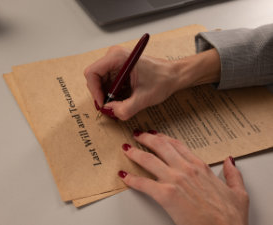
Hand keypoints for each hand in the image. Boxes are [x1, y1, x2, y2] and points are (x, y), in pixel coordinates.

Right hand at [84, 46, 219, 119]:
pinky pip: (108, 82)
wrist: (174, 75)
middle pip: (94, 78)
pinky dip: (113, 93)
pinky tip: (125, 97)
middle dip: (101, 94)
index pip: (92, 73)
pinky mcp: (119, 68)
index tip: (104, 103)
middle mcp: (114, 56)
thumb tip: (110, 111)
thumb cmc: (163, 79)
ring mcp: (116, 62)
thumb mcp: (144, 98)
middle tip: (112, 107)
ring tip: (121, 102)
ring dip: (108, 95)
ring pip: (100, 82)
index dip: (95, 91)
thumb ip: (125, 108)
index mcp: (117, 57)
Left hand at [119, 131, 248, 224]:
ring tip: (126, 148)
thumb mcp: (238, 192)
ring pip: (149, 160)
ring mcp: (174, 180)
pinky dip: (131, 179)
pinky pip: (143, 183)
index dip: (164, 138)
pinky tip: (124, 176)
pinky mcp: (166, 195)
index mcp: (200, 167)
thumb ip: (232, 174)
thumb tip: (229, 162)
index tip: (156, 134)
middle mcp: (185, 169)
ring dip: (135, 153)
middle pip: (160, 146)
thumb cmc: (229, 217)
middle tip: (137, 134)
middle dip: (146, 138)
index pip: (178, 146)